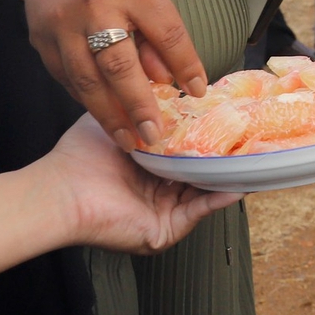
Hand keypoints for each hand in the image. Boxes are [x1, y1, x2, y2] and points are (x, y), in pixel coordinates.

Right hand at [19, 0, 205, 150]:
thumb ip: (159, 30)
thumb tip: (169, 80)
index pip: (166, 33)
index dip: (185, 65)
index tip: (198, 92)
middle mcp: (94, 8)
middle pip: (119, 64)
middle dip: (139, 105)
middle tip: (154, 135)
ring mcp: (62, 26)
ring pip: (86, 80)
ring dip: (109, 115)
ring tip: (129, 140)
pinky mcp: (41, 40)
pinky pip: (66, 78)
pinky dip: (87, 100)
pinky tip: (104, 117)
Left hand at [42, 115, 242, 254]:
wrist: (61, 190)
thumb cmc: (79, 156)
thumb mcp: (117, 118)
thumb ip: (141, 104)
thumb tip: (168, 84)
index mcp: (148, 166)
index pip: (186, 151)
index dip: (207, 136)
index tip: (229, 119)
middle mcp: (157, 189)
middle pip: (200, 173)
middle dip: (224, 158)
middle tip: (250, 139)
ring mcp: (162, 210)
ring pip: (204, 193)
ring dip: (228, 178)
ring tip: (252, 160)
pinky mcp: (164, 229)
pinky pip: (198, 212)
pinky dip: (218, 200)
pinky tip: (236, 185)